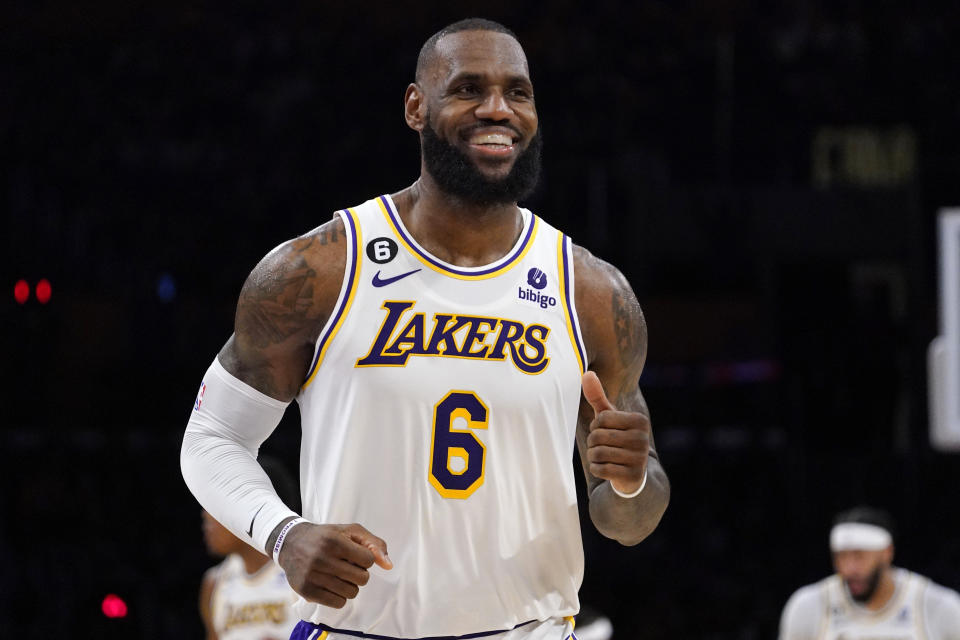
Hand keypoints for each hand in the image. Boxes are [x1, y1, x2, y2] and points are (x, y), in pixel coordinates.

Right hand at [277, 522, 391, 607]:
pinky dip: (340, 596)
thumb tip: (389, 566)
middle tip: (348, 566)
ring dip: (350, 585)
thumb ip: (374, 544)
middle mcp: (321, 558)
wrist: (290, 542)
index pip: (368, 560)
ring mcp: (312, 576)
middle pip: (362, 579)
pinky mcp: (306, 591)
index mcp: (334, 541)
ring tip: (340, 575)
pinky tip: (332, 585)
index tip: (355, 554)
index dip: (365, 558)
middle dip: (360, 573)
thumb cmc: (327, 536)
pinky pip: (338, 603)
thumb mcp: (350, 531)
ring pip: (351, 593)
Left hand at [582, 371, 649, 494]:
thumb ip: (597, 396)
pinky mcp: (633, 476)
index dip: (595, 426)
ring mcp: (639, 458)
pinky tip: (604, 468)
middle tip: (601, 446)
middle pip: (598, 436)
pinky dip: (596, 469)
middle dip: (592, 442)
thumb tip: (586, 373)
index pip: (601, 419)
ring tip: (602, 457)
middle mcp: (643, 439)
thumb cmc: (617, 438)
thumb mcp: (608, 417)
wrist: (632, 473)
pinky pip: (601, 470)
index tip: (604, 431)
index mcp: (640, 421)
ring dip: (593, 456)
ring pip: (597, 453)